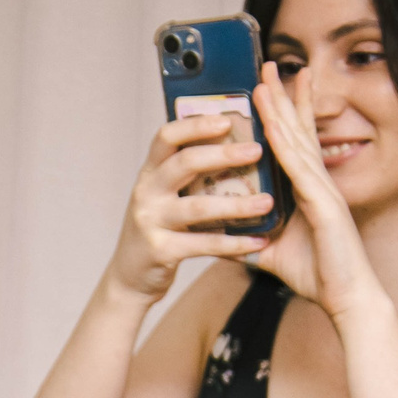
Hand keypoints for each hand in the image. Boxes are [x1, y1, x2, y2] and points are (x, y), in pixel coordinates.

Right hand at [104, 114, 272, 302]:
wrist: (130, 278)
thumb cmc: (159, 230)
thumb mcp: (163, 196)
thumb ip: (186, 174)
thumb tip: (233, 143)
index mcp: (150, 173)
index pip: (166, 136)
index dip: (195, 125)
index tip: (226, 120)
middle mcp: (146, 193)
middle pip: (184, 163)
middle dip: (223, 155)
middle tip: (257, 151)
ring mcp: (150, 222)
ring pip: (197, 207)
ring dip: (237, 205)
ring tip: (268, 202)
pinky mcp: (160, 251)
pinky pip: (203, 244)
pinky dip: (233, 243)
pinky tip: (258, 241)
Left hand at [242, 62, 386, 322]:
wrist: (345, 298)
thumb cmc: (318, 275)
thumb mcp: (272, 253)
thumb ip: (252, 240)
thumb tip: (223, 238)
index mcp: (307, 189)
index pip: (293, 142)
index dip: (283, 112)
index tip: (268, 86)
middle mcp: (317, 182)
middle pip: (297, 130)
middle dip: (283, 96)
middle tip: (268, 64)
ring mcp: (323, 190)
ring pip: (298, 141)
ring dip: (282, 109)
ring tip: (266, 80)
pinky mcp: (325, 204)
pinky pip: (301, 169)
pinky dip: (286, 146)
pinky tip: (274, 126)